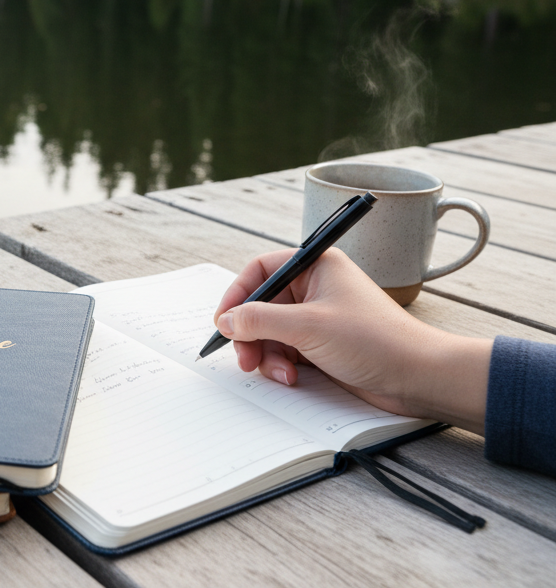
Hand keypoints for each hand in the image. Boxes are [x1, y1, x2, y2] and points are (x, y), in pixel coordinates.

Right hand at [213, 248, 490, 432]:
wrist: (419, 378)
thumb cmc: (375, 341)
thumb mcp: (308, 327)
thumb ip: (260, 320)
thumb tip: (226, 320)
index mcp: (316, 266)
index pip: (261, 270)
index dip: (238, 295)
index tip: (224, 321)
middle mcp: (316, 287)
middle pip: (262, 305)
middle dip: (251, 333)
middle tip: (244, 358)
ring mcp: (319, 317)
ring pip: (271, 331)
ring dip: (267, 354)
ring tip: (278, 373)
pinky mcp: (323, 344)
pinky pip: (287, 350)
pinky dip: (282, 364)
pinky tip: (292, 377)